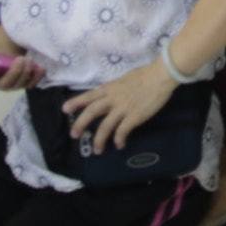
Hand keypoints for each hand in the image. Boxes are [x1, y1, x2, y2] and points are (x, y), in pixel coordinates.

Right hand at [0, 25, 43, 90]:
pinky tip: (41, 68)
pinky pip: (29, 84)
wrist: (2, 49)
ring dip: (25, 74)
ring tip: (30, 60)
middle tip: (21, 59)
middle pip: (4, 84)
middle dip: (14, 73)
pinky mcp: (21, 82)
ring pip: (18, 85)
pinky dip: (36, 78)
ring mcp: (10, 84)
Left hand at [62, 63, 177, 153]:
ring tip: (97, 150)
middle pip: (92, 112)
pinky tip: (119, 145)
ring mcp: (123, 108)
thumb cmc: (145, 75)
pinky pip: (122, 131)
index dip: (76, 102)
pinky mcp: (134, 116)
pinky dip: (119, 139)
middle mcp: (113, 98)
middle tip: (73, 135)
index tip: (64, 109)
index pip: (89, 96)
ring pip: (105, 126)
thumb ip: (114, 89)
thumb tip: (108, 95)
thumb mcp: (124, 79)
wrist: (161, 75)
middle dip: (80, 123)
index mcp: (110, 88)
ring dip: (99, 139)